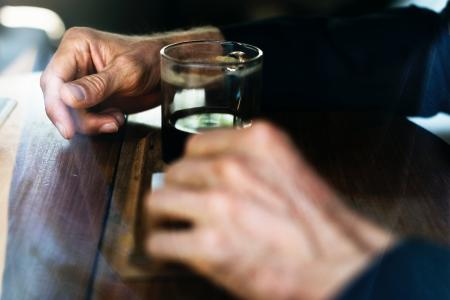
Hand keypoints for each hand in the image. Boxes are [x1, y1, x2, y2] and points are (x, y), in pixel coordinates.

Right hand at [40, 27, 222, 138]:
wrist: (168, 70)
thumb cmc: (151, 60)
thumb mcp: (126, 72)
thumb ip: (97, 86)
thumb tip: (67, 97)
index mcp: (77, 47)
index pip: (53, 79)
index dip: (57, 107)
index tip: (68, 129)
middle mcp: (74, 63)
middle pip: (58, 99)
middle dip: (79, 118)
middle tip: (105, 125)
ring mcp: (82, 81)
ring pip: (70, 112)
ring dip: (92, 123)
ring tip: (116, 120)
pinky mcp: (91, 97)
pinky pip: (84, 117)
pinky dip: (99, 124)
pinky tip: (116, 118)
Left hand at [145, 121, 394, 299]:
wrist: (341, 266)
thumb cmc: (320, 225)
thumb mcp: (288, 169)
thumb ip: (250, 162)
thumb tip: (210, 169)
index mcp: (258, 141)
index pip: (195, 143)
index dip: (192, 166)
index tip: (192, 179)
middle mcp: (234, 166)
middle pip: (176, 171)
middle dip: (179, 190)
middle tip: (184, 207)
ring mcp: (219, 203)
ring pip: (158, 201)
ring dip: (164, 217)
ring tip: (173, 227)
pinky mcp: (211, 244)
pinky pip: (160, 241)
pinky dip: (163, 248)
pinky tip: (175, 252)